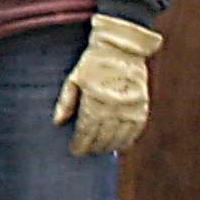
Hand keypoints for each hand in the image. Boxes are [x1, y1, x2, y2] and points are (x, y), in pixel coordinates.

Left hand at [54, 15, 161, 156]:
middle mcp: (114, 108)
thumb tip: (58, 122)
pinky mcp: (142, 108)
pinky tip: (118, 145)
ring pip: (118, 138)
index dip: (79, 144)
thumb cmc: (93, 63)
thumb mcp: (74, 79)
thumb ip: (66, 101)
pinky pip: (135, 132)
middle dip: (92, 147)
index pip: (85, 132)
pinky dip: (126, 141)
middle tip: (85, 151)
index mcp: (95, 102)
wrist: (122, 48)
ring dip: (108, 147)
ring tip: (99, 150)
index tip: (74, 151)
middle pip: (101, 138)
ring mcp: (130, 109)